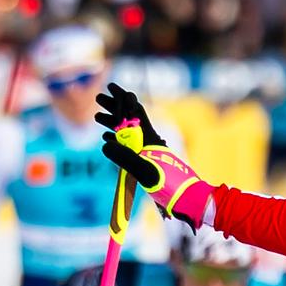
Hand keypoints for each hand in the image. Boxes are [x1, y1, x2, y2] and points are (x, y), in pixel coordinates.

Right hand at [95, 84, 215, 227]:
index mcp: (149, 139)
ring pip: (126, 132)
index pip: (135, 110)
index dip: (123, 97)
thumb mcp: (147, 172)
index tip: (110, 86)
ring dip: (112, 122)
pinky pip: (128, 148)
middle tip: (98, 97)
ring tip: (96, 116)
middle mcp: (149, 142)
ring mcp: (147, 153)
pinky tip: (106, 140)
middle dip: (114, 106)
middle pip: (128, 118)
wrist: (189, 199)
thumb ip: (126, 158)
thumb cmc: (172, 186)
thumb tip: (105, 144)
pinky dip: (116, 141)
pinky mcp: (147, 164)